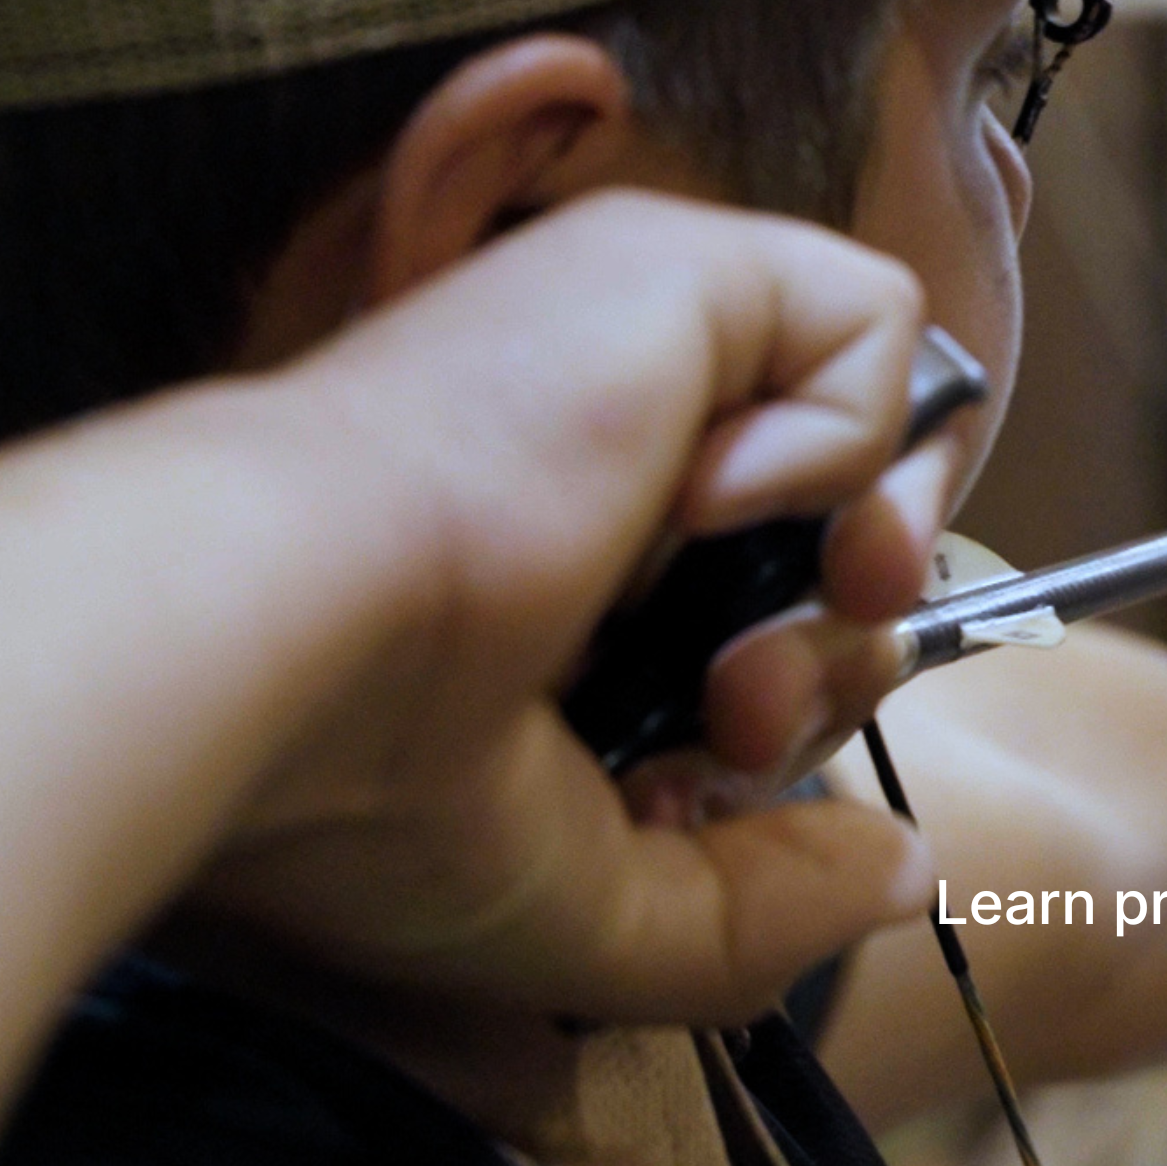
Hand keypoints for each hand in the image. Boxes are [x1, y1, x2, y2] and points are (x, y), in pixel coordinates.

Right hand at [185, 191, 952, 1025]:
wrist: (264, 642)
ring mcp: (636, 334)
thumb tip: (902, 867)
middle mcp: (602, 430)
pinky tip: (702, 498)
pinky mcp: (676, 262)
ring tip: (754, 642)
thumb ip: (760, 903)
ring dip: (862, 564)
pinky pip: (875, 321)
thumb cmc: (367, 785)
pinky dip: (844, 436)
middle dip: (833, 658)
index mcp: (555, 554)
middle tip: (740, 712)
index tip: (703, 774)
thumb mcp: (592, 900)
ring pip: (881, 430)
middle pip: (840, 531)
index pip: (758, 612)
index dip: (783, 706)